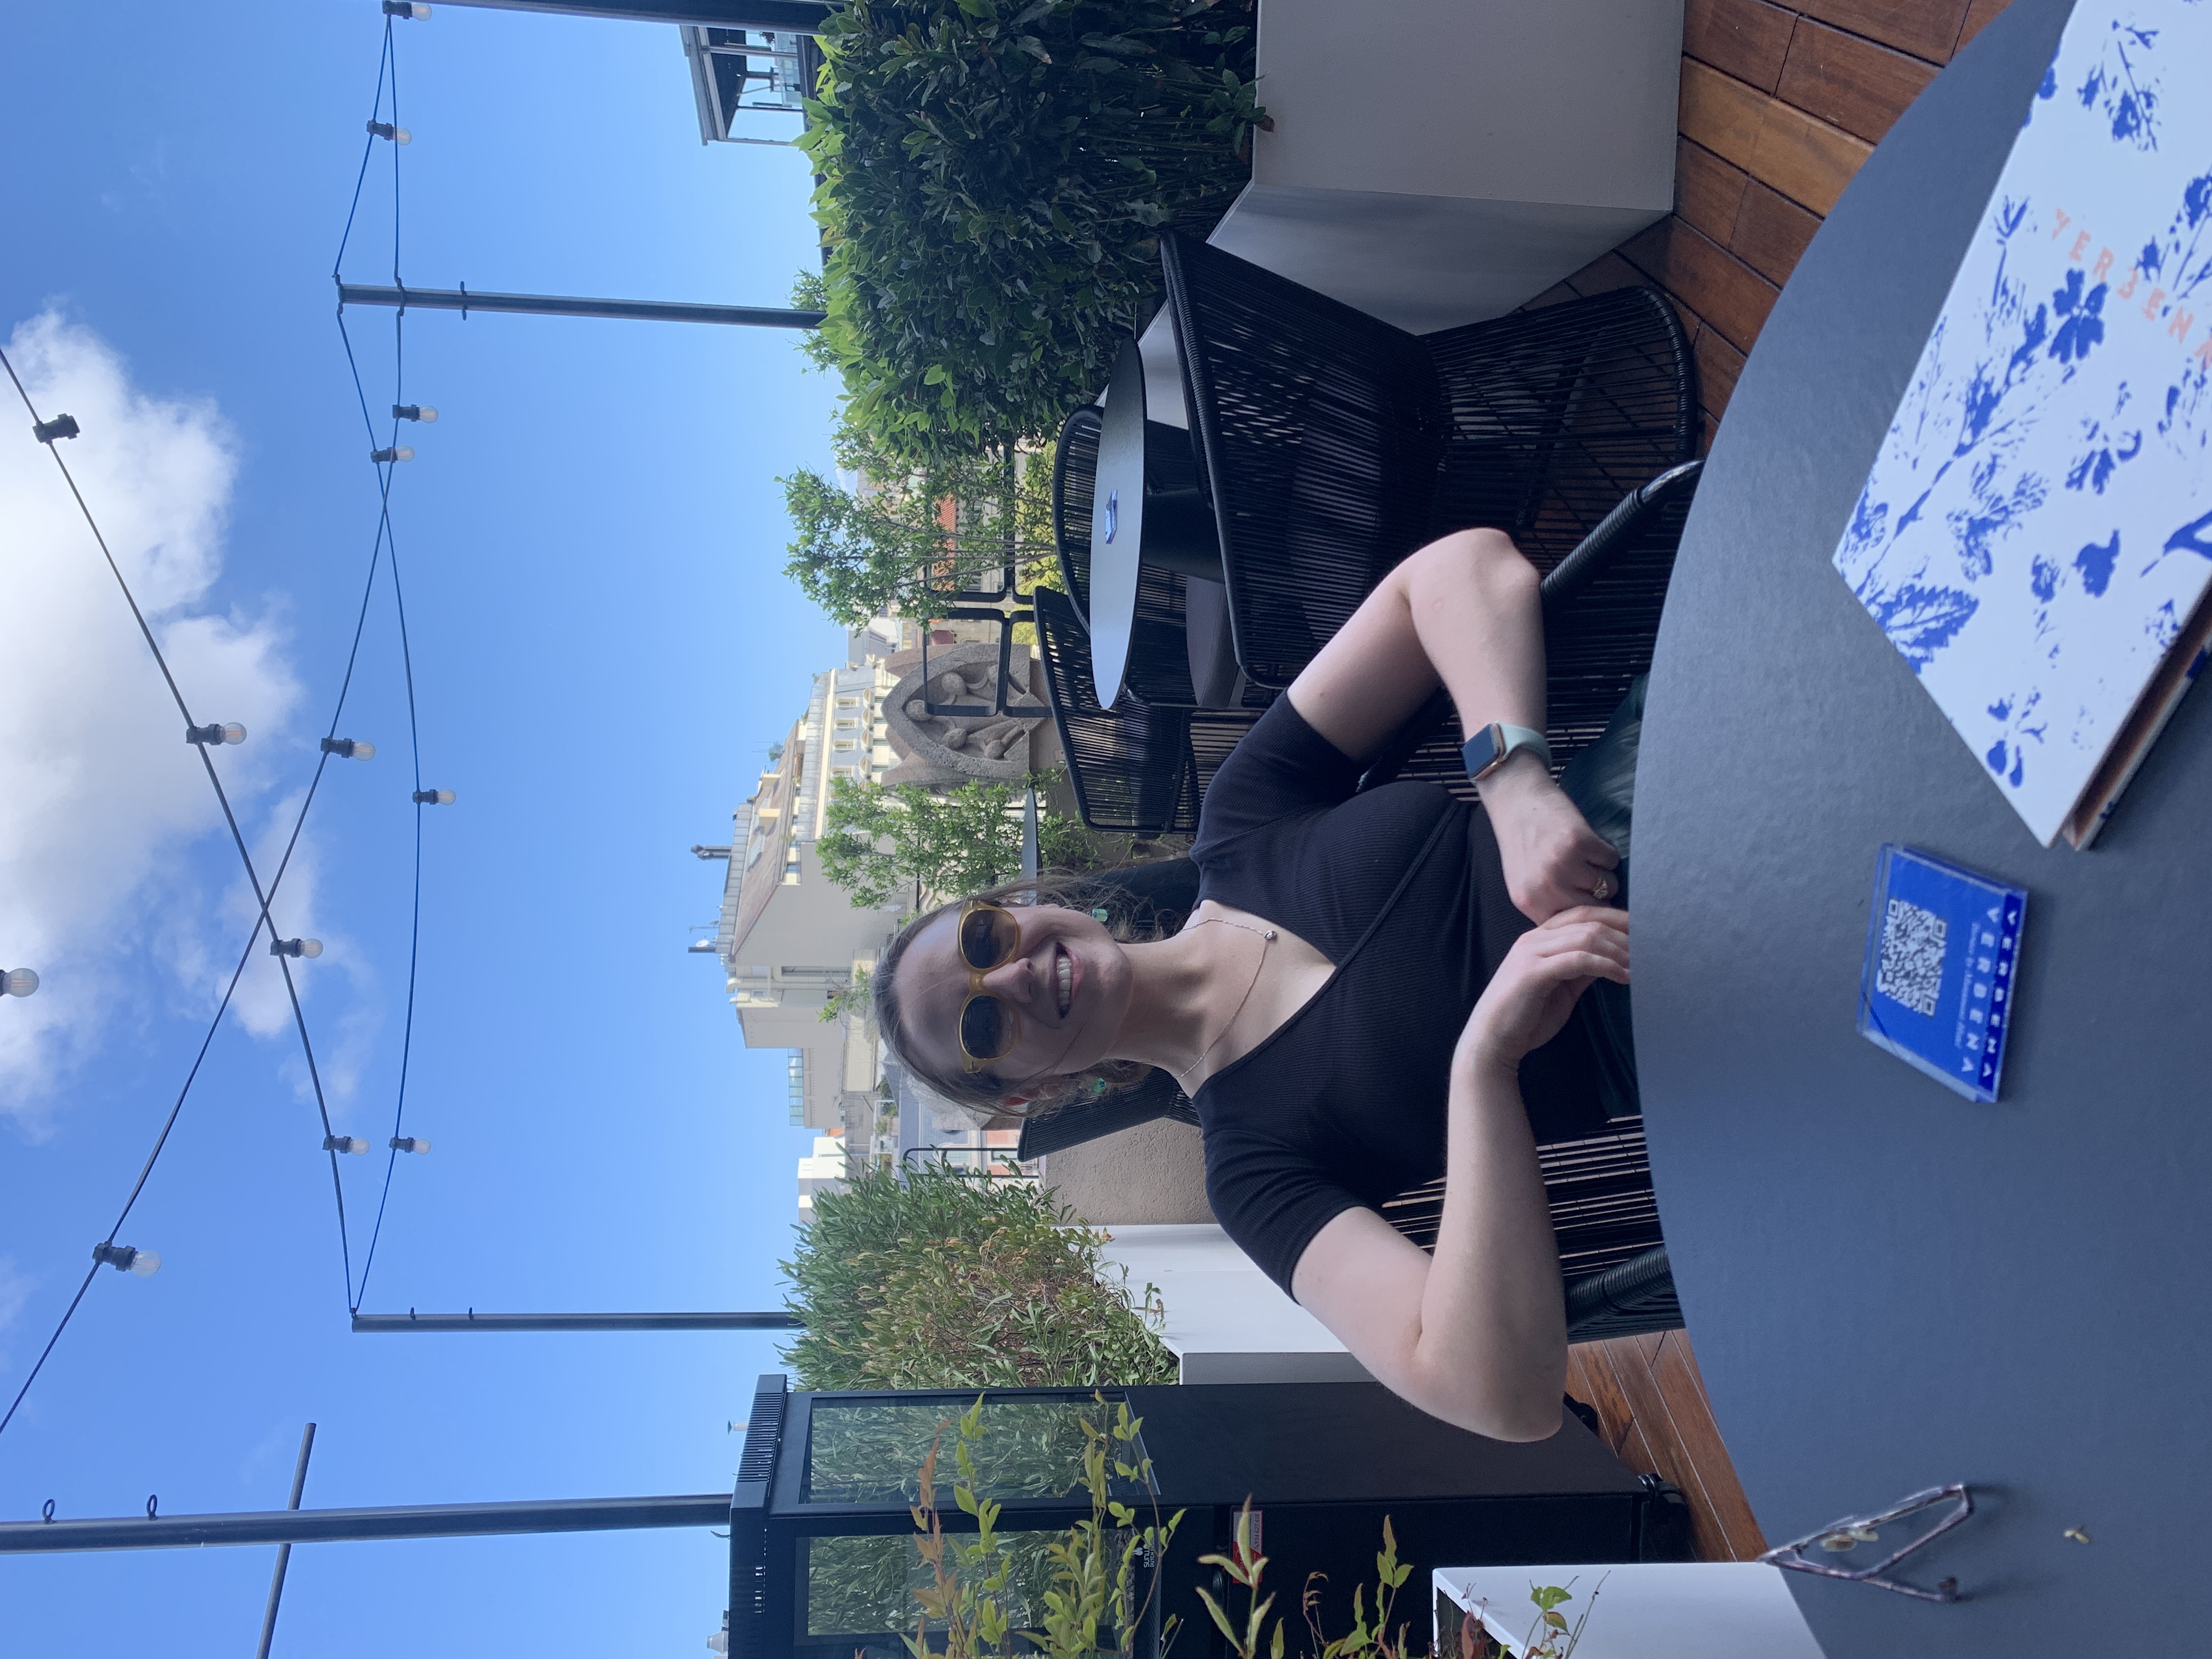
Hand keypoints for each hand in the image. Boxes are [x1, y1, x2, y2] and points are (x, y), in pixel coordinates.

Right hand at [1459, 907, 1629, 1073]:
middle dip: (1624, 932)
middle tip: (1654, 947)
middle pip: (1588, 920)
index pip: (1582, 913)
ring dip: (1620, 951)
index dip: (1616, 917)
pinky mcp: (1533, 972)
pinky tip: (1624, 977)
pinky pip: (1579, 960)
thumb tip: (1613, 959)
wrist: (1491, 1041)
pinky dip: (1607, 966)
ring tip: (1642, 966)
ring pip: (1587, 937)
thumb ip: (1582, 969)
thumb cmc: (1525, 1017)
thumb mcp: (1562, 988)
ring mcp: (1531, 953)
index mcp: (1538, 938)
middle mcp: (1533, 938)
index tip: (1646, 928)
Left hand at [1476, 753, 1620, 922]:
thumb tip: (1588, 927)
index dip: (1589, 918)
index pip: (1573, 928)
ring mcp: (1562, 866)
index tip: (1598, 910)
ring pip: (1608, 885)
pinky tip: (1584, 841)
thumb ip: (1550, 907)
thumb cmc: (1524, 844)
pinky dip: (1604, 851)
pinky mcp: (1578, 843)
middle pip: (1596, 910)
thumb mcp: (1526, 885)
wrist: (1516, 802)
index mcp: (1530, 904)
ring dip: (1603, 872)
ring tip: (1581, 856)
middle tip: (1587, 876)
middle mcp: (1545, 889)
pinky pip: (1611, 860)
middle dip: (1599, 896)